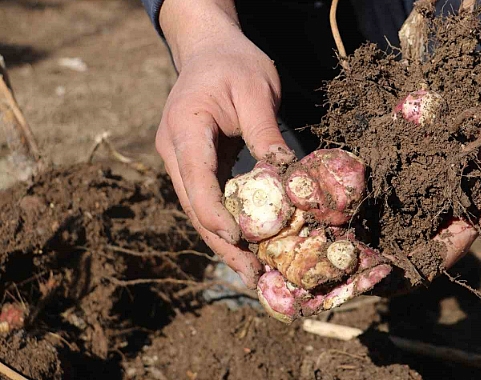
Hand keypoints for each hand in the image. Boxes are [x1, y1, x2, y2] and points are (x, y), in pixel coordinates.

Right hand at [155, 0, 294, 286]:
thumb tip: (285, 176)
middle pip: (194, 205)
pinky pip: (208, 199)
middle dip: (222, 242)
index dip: (215, 213)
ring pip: (199, 209)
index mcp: (185, 128)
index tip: (240, 240)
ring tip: (252, 272)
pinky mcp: (196, 165)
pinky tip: (247, 244)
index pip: (196, 179)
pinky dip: (227, 222)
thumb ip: (265, 133)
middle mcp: (175, 150)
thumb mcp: (256, 90)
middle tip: (252, 275)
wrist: (210, 50)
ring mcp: (181, 159)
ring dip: (224, 241)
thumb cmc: (234, 64)